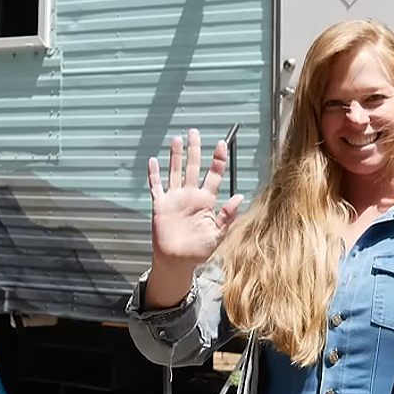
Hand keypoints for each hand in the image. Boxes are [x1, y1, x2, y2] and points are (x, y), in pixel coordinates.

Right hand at [143, 129, 243, 307]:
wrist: (177, 261)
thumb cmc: (198, 250)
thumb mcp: (217, 234)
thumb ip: (227, 215)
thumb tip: (240, 196)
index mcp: (205, 201)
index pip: (213, 175)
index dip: (217, 159)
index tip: (221, 144)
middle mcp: (190, 195)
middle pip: (193, 167)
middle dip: (194, 149)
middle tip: (195, 132)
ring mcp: (174, 198)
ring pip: (175, 172)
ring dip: (175, 156)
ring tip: (176, 140)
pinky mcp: (160, 205)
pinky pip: (156, 186)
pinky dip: (154, 174)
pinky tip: (153, 161)